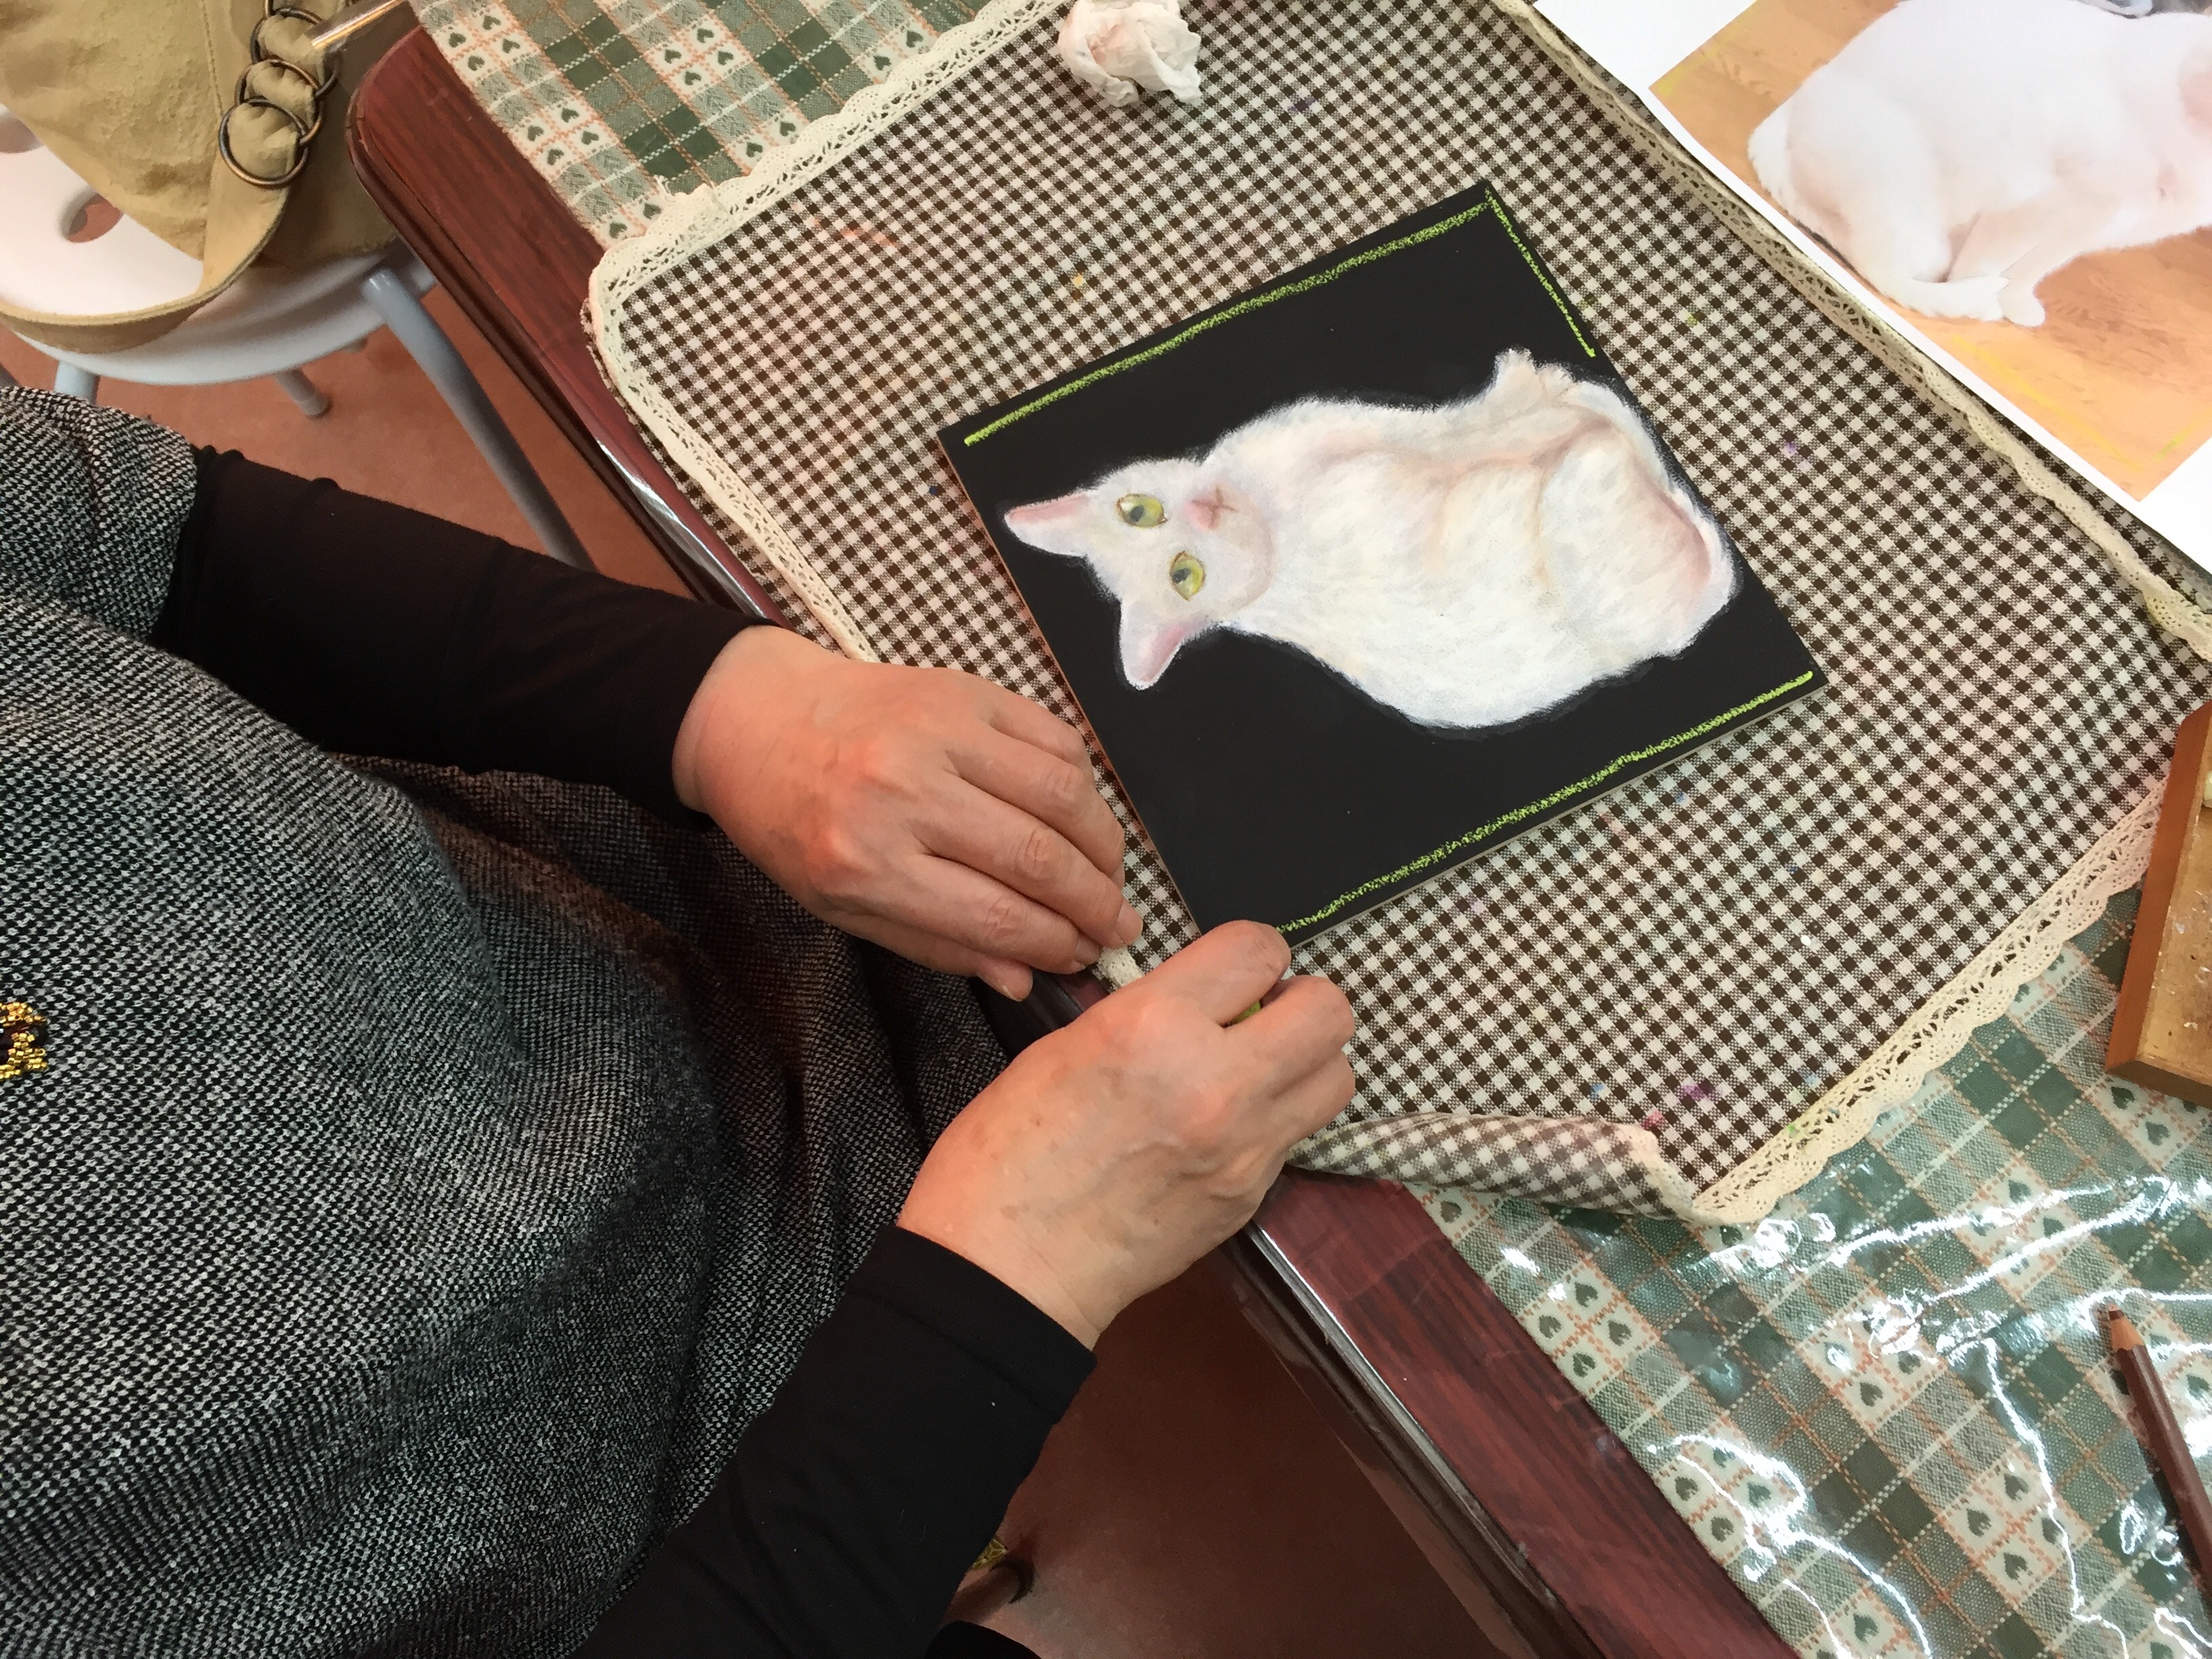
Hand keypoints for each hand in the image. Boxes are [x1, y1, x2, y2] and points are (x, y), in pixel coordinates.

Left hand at [673, 627, 1141, 998]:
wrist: (760, 719)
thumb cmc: (795, 822)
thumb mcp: (844, 907)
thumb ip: (937, 945)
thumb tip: (1024, 977)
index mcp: (867, 862)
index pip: (997, 917)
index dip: (1056, 944)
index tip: (1083, 957)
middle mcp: (906, 793)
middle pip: (1039, 859)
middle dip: (1095, 903)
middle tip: (1119, 926)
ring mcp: (940, 732)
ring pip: (1063, 795)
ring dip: (1105, 845)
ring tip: (1111, 876)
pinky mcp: (965, 690)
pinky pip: (1054, 738)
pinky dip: (1084, 784)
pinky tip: (1082, 817)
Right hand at [896, 922, 1356, 1345]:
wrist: (1009, 1267)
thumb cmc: (1009, 1156)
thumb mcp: (1067, 1045)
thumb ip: (1149, 1011)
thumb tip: (1202, 997)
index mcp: (1153, 1026)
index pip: (1257, 949)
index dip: (1253, 951)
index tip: (1239, 966)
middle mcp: (1215, 1082)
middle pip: (1329, 1011)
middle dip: (1301, 1001)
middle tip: (1263, 1013)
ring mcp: (1243, 1146)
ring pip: (1338, 1077)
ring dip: (1307, 1062)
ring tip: (1259, 1070)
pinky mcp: (1250, 1197)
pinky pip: (1296, 1136)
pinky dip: (1276, 1120)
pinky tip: (1226, 1128)